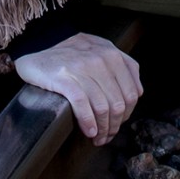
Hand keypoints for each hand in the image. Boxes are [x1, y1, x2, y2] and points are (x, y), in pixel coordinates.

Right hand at [13, 32, 141, 145]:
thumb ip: (123, 66)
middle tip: (107, 136)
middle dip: (114, 126)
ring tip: (97, 138)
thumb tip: (138, 93)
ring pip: (102, 107)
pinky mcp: (64, 78)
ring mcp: (83, 69)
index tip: (118, 124)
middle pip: (118, 103)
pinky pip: (82, 105)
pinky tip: (89, 131)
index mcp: (114, 55)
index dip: (127, 114)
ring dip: (102, 129)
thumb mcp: (103, 49)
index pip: (131, 93)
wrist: (41, 40)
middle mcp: (102, 61)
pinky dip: (88, 122)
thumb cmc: (74, 50)